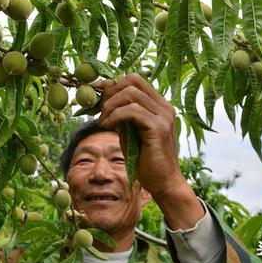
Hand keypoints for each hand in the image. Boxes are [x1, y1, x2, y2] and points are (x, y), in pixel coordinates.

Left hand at [97, 73, 183, 196]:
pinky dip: (115, 116)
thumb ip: (121, 114)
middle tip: (99, 110)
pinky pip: (132, 111)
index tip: (97, 91)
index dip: (113, 83)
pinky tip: (107, 127)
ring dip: (110, 106)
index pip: (136, 80)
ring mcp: (163, 116)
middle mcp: (164, 106)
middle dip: (110, 92)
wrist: (162, 182)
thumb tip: (104, 99)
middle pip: (133, 81)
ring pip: (131, 94)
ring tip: (102, 121)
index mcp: (159, 105)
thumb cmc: (144, 159)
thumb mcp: (129, 131)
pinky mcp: (159, 128)